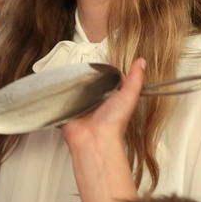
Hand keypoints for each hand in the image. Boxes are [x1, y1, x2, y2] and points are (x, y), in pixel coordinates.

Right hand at [60, 59, 144, 201]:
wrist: (94, 139)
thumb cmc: (113, 122)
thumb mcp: (129, 96)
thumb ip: (135, 79)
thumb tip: (142, 62)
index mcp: (112, 98)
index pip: (109, 79)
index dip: (106, 71)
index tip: (103, 63)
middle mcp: (97, 102)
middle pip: (91, 83)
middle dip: (87, 75)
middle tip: (83, 66)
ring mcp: (82, 106)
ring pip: (76, 89)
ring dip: (73, 83)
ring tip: (69, 73)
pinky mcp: (69, 110)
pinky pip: (63, 98)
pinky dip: (60, 93)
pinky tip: (58, 85)